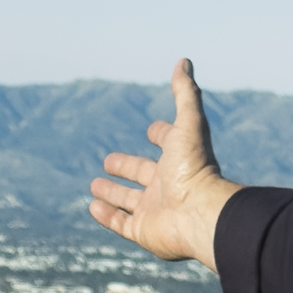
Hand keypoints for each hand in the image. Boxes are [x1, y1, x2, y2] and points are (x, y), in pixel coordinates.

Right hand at [87, 58, 242, 270]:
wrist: (200, 214)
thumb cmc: (195, 168)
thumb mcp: (189, 123)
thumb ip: (185, 93)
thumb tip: (184, 60)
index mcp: (179, 160)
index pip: (169, 144)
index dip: (162, 135)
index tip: (153, 129)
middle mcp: (168, 185)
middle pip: (143, 174)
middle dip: (128, 167)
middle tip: (109, 160)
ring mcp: (155, 210)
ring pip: (129, 201)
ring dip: (112, 193)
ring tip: (94, 185)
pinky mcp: (143, 231)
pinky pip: (121, 224)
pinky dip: (106, 216)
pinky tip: (92, 207)